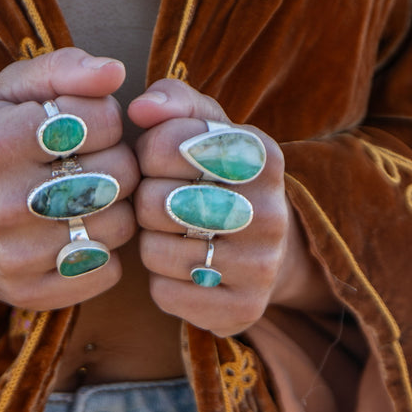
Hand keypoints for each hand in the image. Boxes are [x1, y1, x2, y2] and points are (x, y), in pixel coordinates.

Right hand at [0, 48, 140, 309]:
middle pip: (119, 176)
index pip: (102, 121)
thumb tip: (115, 72)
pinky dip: (104, 251)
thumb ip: (64, 68)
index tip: (83, 127)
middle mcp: (1, 203)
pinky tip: (77, 233)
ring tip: (83, 197)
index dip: (105, 119)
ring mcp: (14, 255)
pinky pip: (108, 271)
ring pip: (119, 226)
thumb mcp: (11, 89)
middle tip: (89, 162)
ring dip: (114, 207)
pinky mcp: (27, 292)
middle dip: (115, 161)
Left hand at [127, 79, 298, 336]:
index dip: (148, 153)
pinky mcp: (243, 310)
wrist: (271, 249)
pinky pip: (165, 294)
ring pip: (155, 252)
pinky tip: (185, 270)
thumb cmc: (221, 177)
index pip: (165, 145)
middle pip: (154, 202)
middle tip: (165, 203)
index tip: (163, 161)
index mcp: (263, 156)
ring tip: (176, 235)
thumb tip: (140, 108)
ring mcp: (261, 267)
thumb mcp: (206, 127)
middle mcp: (271, 213)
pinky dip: (162, 281)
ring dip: (151, 243)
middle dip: (147, 201)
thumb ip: (173, 101)